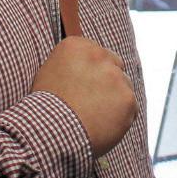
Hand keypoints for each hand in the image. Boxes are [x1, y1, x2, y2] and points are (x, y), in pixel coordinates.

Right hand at [32, 36, 135, 156]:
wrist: (52, 131)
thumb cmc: (46, 107)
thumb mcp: (49, 73)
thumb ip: (70, 62)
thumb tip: (80, 55)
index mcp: (77, 46)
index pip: (96, 53)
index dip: (91, 71)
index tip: (84, 85)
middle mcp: (99, 55)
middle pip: (114, 64)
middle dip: (108, 80)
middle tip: (93, 100)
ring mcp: (116, 76)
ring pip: (124, 86)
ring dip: (114, 99)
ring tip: (93, 117)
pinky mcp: (128, 97)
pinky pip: (130, 107)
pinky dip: (121, 118)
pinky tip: (102, 125)